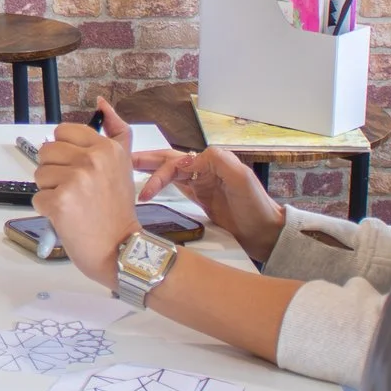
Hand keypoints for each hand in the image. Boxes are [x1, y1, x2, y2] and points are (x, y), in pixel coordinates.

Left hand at [31, 122, 140, 288]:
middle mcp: (92, 160)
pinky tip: (67, 216)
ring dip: (50, 190)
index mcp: (106, 148)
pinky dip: (47, 210)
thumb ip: (115, 131)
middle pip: (47, 151)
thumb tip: (102, 103)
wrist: (120, 249)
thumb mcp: (125, 165)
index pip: (63, 131)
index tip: (76, 168)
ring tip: (73, 203)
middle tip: (76, 190)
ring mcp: (75, 180)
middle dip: (55, 171)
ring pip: (40, 174)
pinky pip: (37, 197)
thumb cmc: (118, 211)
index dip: (65, 151)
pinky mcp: (60, 201)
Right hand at [136, 146, 283, 262]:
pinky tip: (149, 185)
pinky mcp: (200, 197)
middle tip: (124, 160)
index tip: (148, 191)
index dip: (160, 173)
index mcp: (212, 161)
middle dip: (147, 159)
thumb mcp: (242, 179)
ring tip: (128, 168)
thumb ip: (219, 161)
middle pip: (170, 160)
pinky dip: (160, 183)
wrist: (265, 233)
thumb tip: (190, 157)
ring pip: (170, 171)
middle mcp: (205, 169)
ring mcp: (201, 183)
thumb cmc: (256, 207)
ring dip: (150, 169)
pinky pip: (175, 185)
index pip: (177, 162)